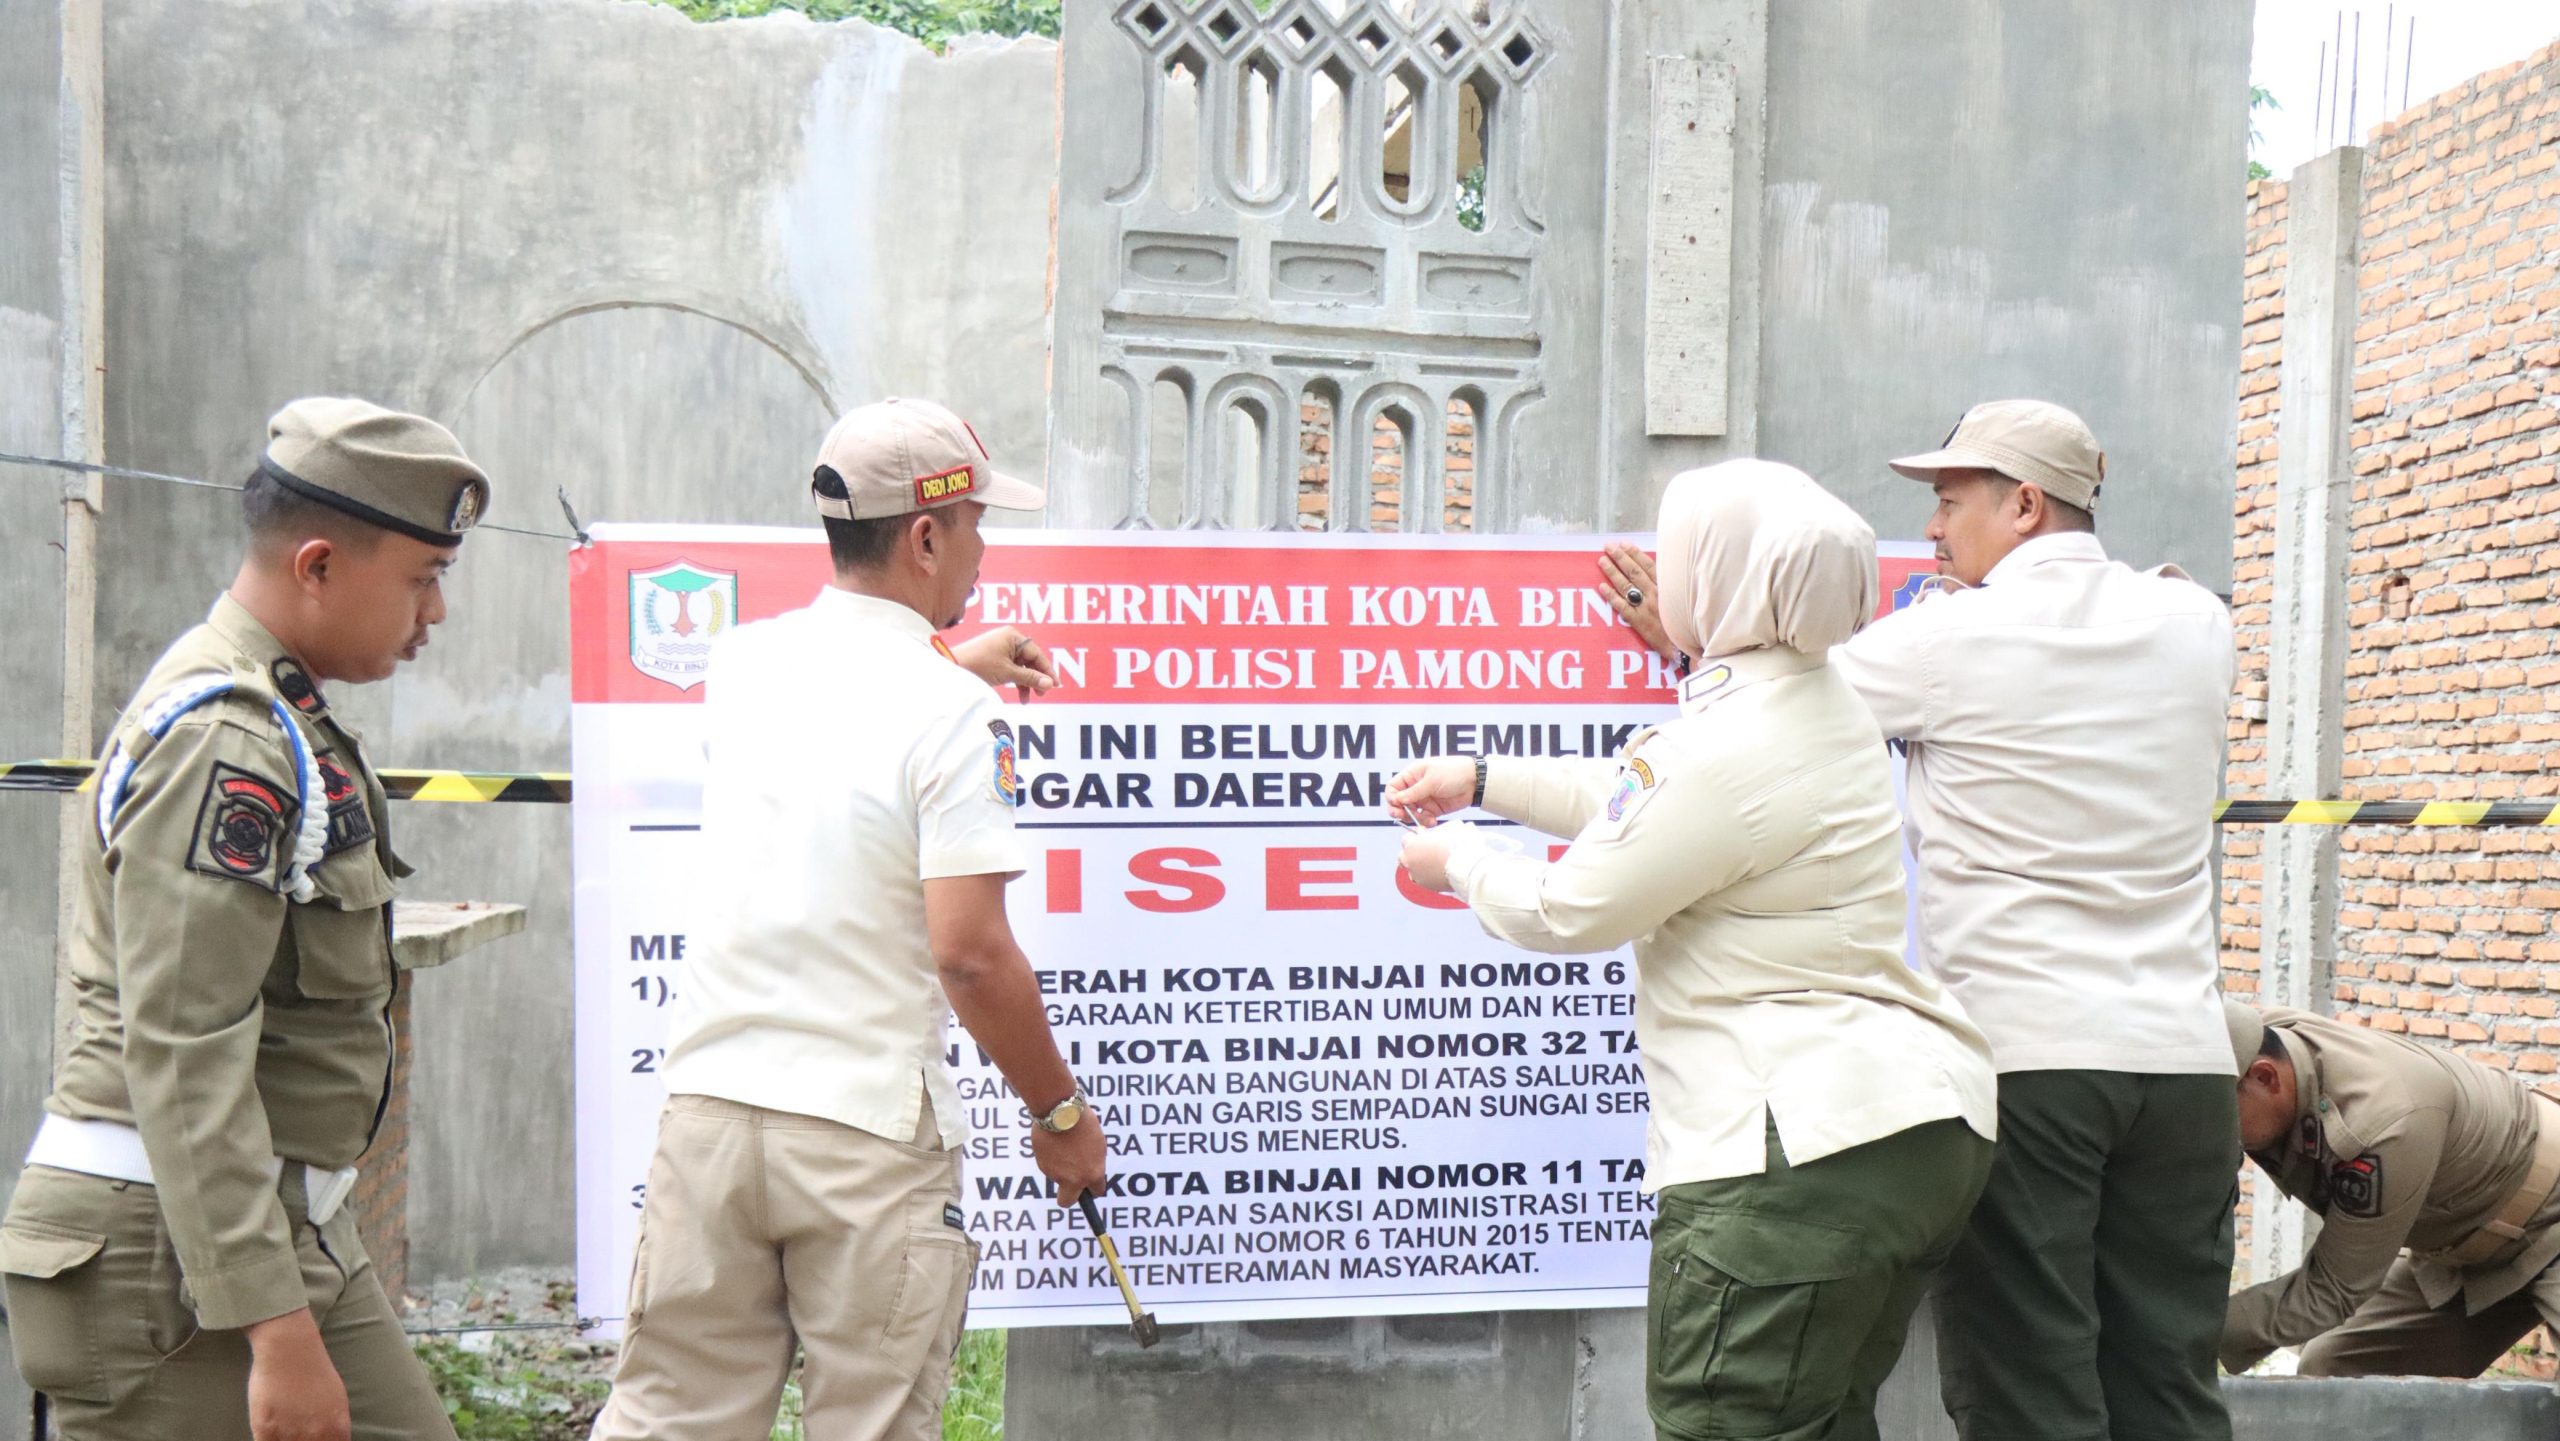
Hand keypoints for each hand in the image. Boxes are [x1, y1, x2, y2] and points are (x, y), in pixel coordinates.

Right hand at [245, 1308, 349, 1440]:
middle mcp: (317, 1435)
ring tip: (284, 1432)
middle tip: (296, 1435)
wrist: (290, 1349)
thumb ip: (333, 1427)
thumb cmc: (314, 1371)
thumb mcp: (337, 1401)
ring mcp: (291, 1434)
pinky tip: (269, 1435)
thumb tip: (331, 1440)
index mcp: (338, 1428)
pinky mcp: (266, 1431)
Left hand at [951, 627, 1057, 701]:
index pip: (1036, 654)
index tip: (1055, 685)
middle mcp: (1008, 639)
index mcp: (1013, 636)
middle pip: (1030, 660)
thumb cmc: (979, 665)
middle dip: (1036, 678)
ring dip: (1025, 682)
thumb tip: (1049, 684)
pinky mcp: (993, 657)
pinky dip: (1015, 680)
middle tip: (1042, 693)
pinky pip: (1010, 668)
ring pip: (1020, 666)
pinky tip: (1018, 694)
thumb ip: (1030, 678)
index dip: (1047, 670)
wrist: (952, 666)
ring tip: (1027, 699)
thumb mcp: (1008, 673)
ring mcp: (1000, 647)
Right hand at [1032, 1121, 1108, 1206]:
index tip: (1091, 1186)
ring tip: (1064, 1147)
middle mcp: (1074, 1179)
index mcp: (1094, 1173)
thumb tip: (1089, 1168)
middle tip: (1071, 1184)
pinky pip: (1048, 1166)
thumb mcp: (1098, 1144)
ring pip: (1057, 1178)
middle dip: (1070, 1196)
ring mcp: (1056, 1174)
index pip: (1097, 1191)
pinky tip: (1055, 1144)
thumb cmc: (1083, 1123)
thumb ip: (1094, 1161)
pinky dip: (1051, 1159)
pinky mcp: (1042, 1165)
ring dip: (1060, 1169)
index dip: (1093, 1188)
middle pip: (1067, 1201)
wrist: (1061, 1112)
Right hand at [1384, 757, 1475, 827]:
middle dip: (1399, 811)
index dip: (1392, 797)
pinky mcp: (1433, 810)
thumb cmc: (1453, 772)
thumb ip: (1414, 792)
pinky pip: (1423, 819)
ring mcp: (1424, 799)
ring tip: (1423, 819)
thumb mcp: (1431, 780)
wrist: (1475, 781)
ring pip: (1410, 813)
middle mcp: (1415, 788)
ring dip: (1413, 818)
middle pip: (1398, 803)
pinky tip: (1432, 822)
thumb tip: (1397, 800)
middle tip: (1402, 816)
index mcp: (1412, 776)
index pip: (1393, 787)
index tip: (1397, 804)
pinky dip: (1425, 822)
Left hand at [1398, 830, 1454, 892]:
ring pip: (1413, 869)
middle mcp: (1410, 861)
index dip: (1415, 837)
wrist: (1465, 866)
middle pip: (1404, 856)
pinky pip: (1424, 879)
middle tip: (1427, 849)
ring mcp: (1417, 875)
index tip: (1423, 837)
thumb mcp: (1443, 832)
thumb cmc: (1456, 846)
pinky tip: (1441, 871)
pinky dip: (1429, 875)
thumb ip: (1431, 834)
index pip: (1406, 838)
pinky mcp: (1426, 886)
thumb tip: (1428, 834)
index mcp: (1411, 845)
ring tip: (1436, 862)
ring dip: (1420, 865)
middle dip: (1412, 853)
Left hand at [1597, 543, 1677, 663]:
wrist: (1687, 648)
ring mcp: (1646, 608)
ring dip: (1613, 572)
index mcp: (1667, 588)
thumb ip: (1671, 587)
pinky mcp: (1639, 622)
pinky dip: (1611, 596)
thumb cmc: (1686, 625)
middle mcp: (1656, 595)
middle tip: (1608, 547)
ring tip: (1602, 561)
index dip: (1635, 554)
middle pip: (1635, 572)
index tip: (1624, 544)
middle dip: (1620, 558)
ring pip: (1626, 586)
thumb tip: (1657, 574)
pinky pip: (1622, 607)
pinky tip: (1601, 587)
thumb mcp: (1683, 601)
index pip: (1649, 566)